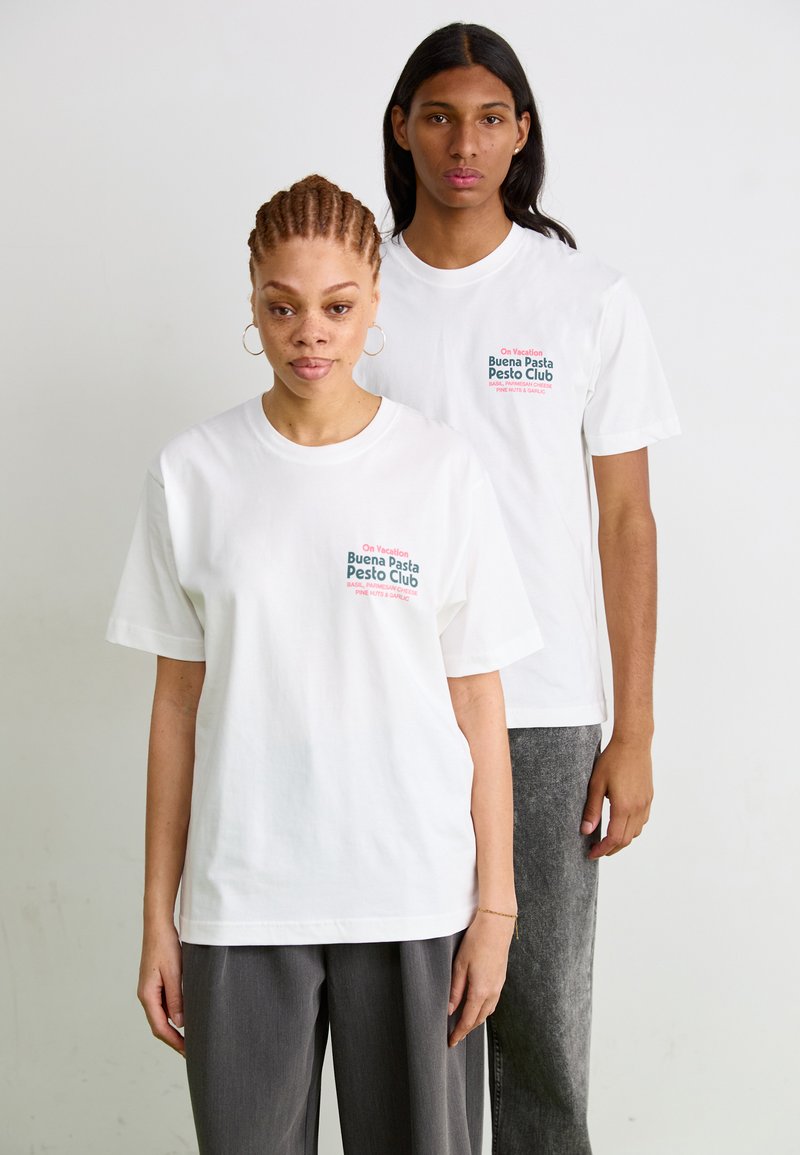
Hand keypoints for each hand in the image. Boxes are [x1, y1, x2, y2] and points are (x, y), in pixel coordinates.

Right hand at [138, 922, 184, 1055]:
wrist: (158, 926)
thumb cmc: (165, 947)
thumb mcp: (174, 973)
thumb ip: (176, 998)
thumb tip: (180, 1023)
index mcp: (147, 995)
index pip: (159, 1027)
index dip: (174, 1042)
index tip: (188, 1052)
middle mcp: (146, 995)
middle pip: (159, 1024)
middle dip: (174, 1039)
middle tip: (192, 1050)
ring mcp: (150, 989)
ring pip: (162, 1015)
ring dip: (175, 1027)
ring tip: (191, 1037)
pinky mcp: (156, 983)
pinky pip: (164, 1004)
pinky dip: (175, 1013)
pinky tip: (186, 1016)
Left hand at [447, 909, 514, 1046]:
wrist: (497, 925)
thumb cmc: (477, 941)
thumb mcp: (460, 965)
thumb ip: (455, 990)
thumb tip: (449, 1009)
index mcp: (480, 991)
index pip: (468, 1020)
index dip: (459, 1033)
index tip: (451, 1042)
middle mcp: (493, 992)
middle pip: (479, 1019)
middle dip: (467, 1029)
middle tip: (455, 1035)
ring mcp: (499, 986)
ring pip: (488, 1011)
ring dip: (476, 1019)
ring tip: (464, 1022)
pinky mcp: (501, 978)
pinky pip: (493, 1001)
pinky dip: (484, 1009)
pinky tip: (477, 1005)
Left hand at [580, 736, 652, 858]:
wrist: (633, 743)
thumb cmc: (612, 760)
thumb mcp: (596, 784)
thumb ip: (592, 809)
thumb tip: (586, 831)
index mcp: (624, 806)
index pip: (614, 838)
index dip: (602, 849)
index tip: (591, 853)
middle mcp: (638, 808)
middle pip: (626, 839)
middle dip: (611, 849)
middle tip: (596, 850)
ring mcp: (646, 803)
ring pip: (636, 832)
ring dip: (622, 840)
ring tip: (607, 839)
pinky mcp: (649, 797)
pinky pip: (642, 821)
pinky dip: (631, 829)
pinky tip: (621, 824)